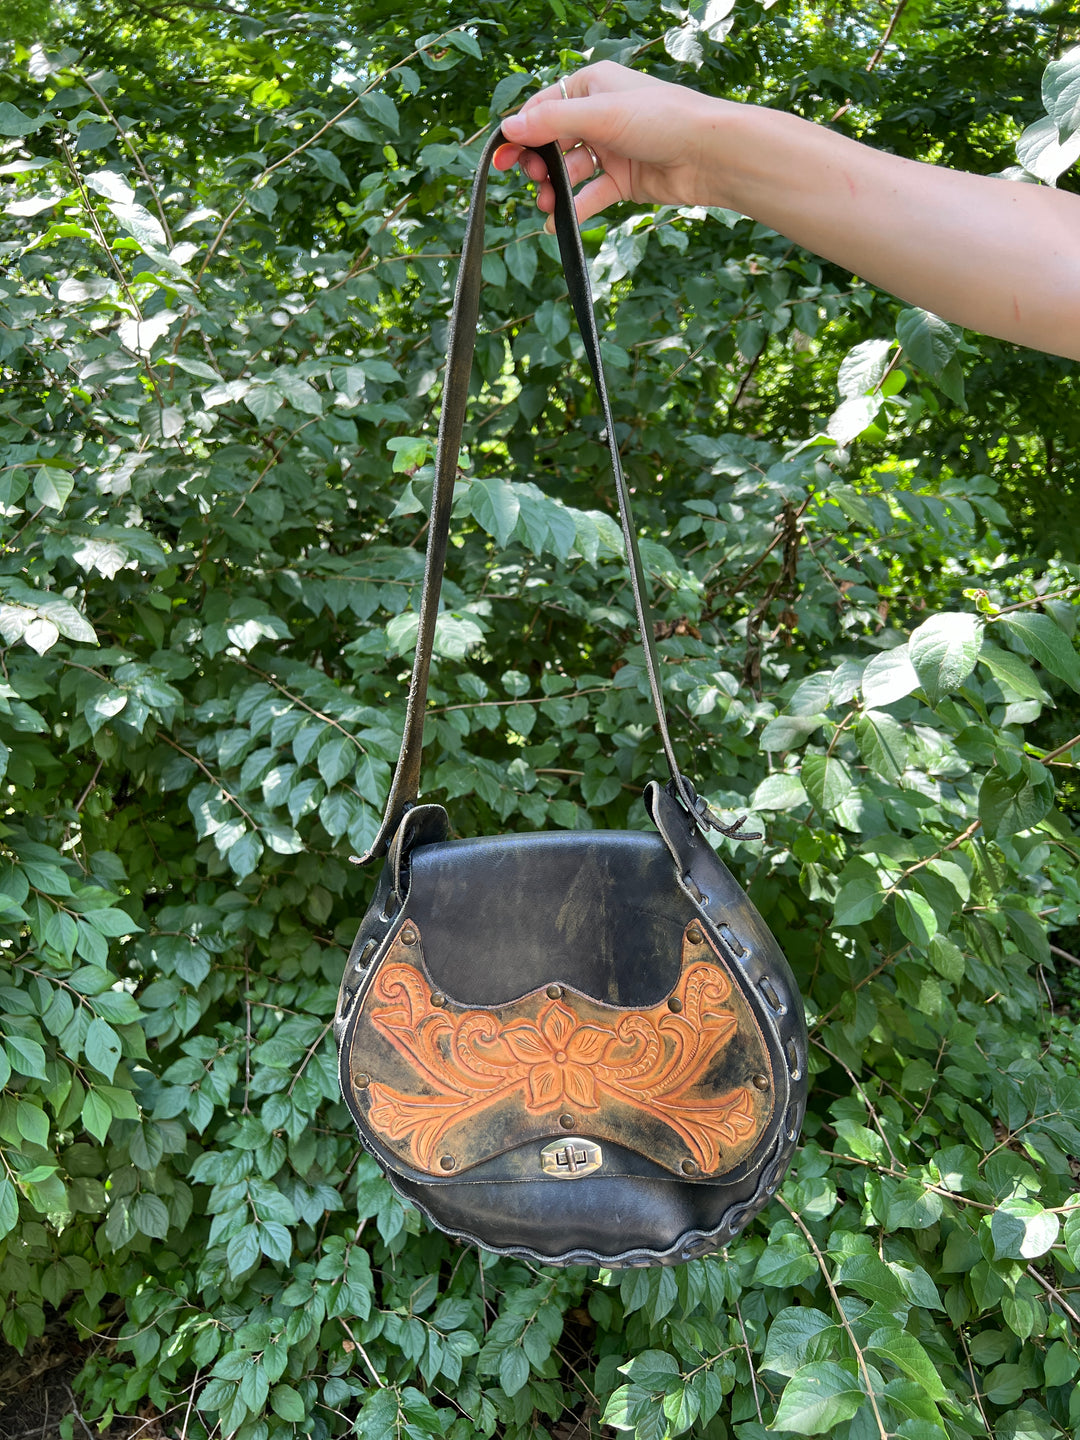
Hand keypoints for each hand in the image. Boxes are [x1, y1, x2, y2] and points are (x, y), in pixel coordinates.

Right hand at [492, 61, 722, 229]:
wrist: (709, 154)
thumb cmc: (660, 119)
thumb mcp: (600, 114)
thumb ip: (552, 122)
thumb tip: (508, 128)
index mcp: (591, 86)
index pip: (543, 108)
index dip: (520, 133)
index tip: (502, 158)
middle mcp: (599, 116)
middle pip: (552, 142)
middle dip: (538, 164)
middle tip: (533, 181)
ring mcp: (610, 149)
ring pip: (570, 172)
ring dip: (555, 189)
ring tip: (547, 205)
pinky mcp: (623, 180)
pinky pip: (590, 195)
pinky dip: (575, 209)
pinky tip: (560, 224)